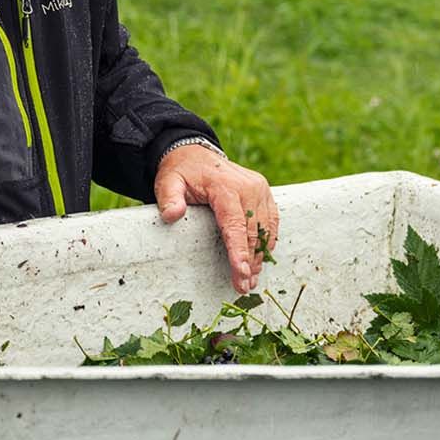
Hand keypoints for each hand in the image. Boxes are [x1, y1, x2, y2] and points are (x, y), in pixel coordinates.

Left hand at [156, 143, 279, 291]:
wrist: (195, 153)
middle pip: (253, 232)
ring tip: (251, 279)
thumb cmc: (182, 172)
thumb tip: (171, 215)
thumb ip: (169, 198)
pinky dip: (267, 241)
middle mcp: (249, 187)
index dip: (239, 251)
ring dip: (260, 256)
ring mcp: (260, 189)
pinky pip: (271, 221)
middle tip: (244, 286)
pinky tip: (260, 259)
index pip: (236, 224)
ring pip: (265, 229)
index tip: (241, 273)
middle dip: (249, 262)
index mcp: (226, 186)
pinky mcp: (264, 193)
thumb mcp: (168, 182)